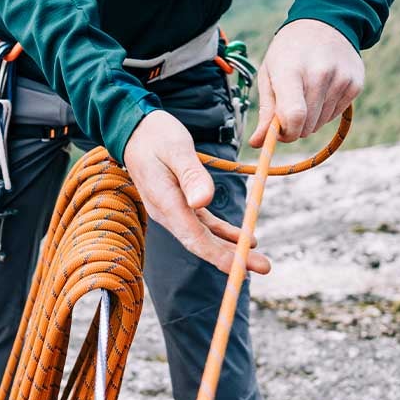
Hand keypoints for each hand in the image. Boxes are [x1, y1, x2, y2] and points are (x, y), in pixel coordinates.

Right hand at [123, 110, 270, 274]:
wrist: (135, 130)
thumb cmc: (156, 135)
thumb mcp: (177, 149)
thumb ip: (191, 175)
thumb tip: (204, 202)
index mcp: (166, 202)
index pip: (195, 238)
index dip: (219, 256)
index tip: (242, 268)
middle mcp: (167, 213)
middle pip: (201, 244)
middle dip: (232, 258)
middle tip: (264, 267)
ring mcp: (172, 210)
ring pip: (203, 237)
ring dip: (231, 250)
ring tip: (259, 261)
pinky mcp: (179, 204)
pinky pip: (203, 225)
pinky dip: (223, 233)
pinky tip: (244, 239)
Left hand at [249, 19, 363, 146]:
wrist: (325, 22)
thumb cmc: (289, 52)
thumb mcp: (269, 74)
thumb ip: (265, 111)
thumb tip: (257, 143)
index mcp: (292, 71)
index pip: (293, 116)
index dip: (284, 133)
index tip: (277, 132)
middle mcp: (320, 75)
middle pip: (306, 126)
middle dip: (293, 128)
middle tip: (287, 110)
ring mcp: (341, 79)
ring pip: (319, 124)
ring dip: (308, 119)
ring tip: (304, 94)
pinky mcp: (355, 84)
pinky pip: (334, 115)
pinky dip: (324, 111)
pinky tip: (320, 90)